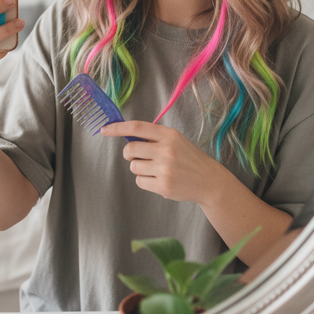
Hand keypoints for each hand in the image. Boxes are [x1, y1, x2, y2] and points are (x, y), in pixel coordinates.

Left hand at [100, 120, 223, 205]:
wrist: (209, 181)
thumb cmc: (188, 158)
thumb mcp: (175, 140)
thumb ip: (153, 138)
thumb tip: (126, 137)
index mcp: (168, 135)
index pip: (137, 128)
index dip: (118, 128)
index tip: (105, 129)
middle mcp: (166, 150)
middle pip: (130, 150)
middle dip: (129, 154)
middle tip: (139, 156)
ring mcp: (165, 169)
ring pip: (133, 167)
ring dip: (139, 168)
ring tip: (156, 169)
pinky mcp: (163, 185)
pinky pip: (140, 181)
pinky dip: (145, 180)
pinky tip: (159, 179)